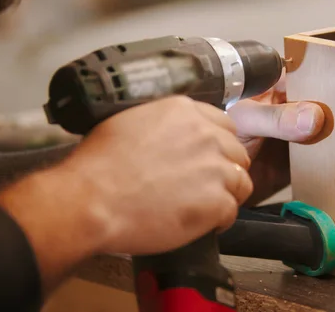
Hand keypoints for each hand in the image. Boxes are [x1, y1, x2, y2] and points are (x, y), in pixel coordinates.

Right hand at [63, 95, 252, 253]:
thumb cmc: (99, 165)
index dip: (218, 145)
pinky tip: (203, 224)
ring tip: (206, 207)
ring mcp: (215, 168)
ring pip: (242, 181)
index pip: (224, 124)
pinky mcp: (216, 201)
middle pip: (237, 152)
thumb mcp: (129, 123)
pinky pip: (232, 211)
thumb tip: (172, 136)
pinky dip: (221, 220)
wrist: (92, 200)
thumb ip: (162, 124)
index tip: (210, 158)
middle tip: (207, 186)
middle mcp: (206, 135)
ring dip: (227, 195)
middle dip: (225, 169)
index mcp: (184, 111)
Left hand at [227, 33, 334, 205]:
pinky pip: (334, 153)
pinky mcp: (308, 158)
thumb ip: (276, 118)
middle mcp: (296, 103)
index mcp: (281, 82)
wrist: (217, 178)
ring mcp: (304, 130)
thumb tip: (315, 117)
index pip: (319, 58)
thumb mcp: (244, 119)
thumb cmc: (216, 135)